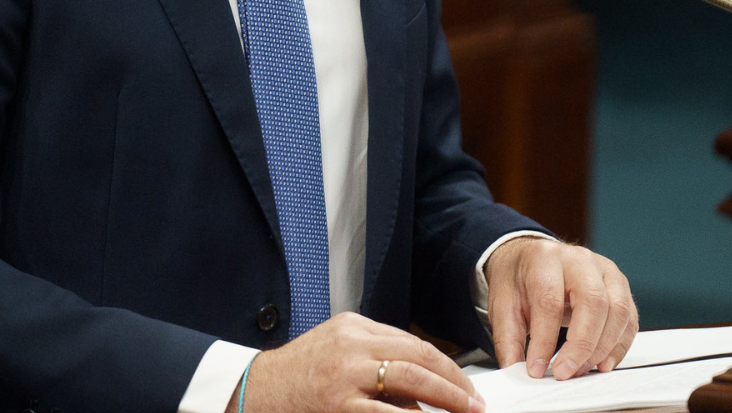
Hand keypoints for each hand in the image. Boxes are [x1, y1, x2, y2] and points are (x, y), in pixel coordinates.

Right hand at [230, 312, 485, 412]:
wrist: (257, 390)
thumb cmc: (297, 374)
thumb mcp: (336, 350)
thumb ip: (374, 357)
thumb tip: (421, 388)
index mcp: (352, 326)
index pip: (412, 341)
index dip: (445, 365)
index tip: (464, 384)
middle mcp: (351, 344)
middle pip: (419, 357)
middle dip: (454, 382)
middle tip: (475, 402)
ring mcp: (345, 374)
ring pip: (411, 381)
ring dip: (446, 400)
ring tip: (465, 412)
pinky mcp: (339, 404)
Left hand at [486, 237, 636, 379]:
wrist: (533, 259)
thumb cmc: (520, 280)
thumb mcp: (503, 304)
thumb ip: (508, 338)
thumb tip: (514, 369)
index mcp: (544, 258)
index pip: (549, 301)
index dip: (545, 340)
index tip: (536, 368)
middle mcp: (579, 260)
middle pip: (593, 303)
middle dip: (581, 346)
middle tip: (565, 373)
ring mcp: (605, 270)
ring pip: (618, 311)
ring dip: (603, 348)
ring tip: (581, 369)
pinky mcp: (621, 286)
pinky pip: (629, 319)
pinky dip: (619, 346)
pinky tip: (601, 362)